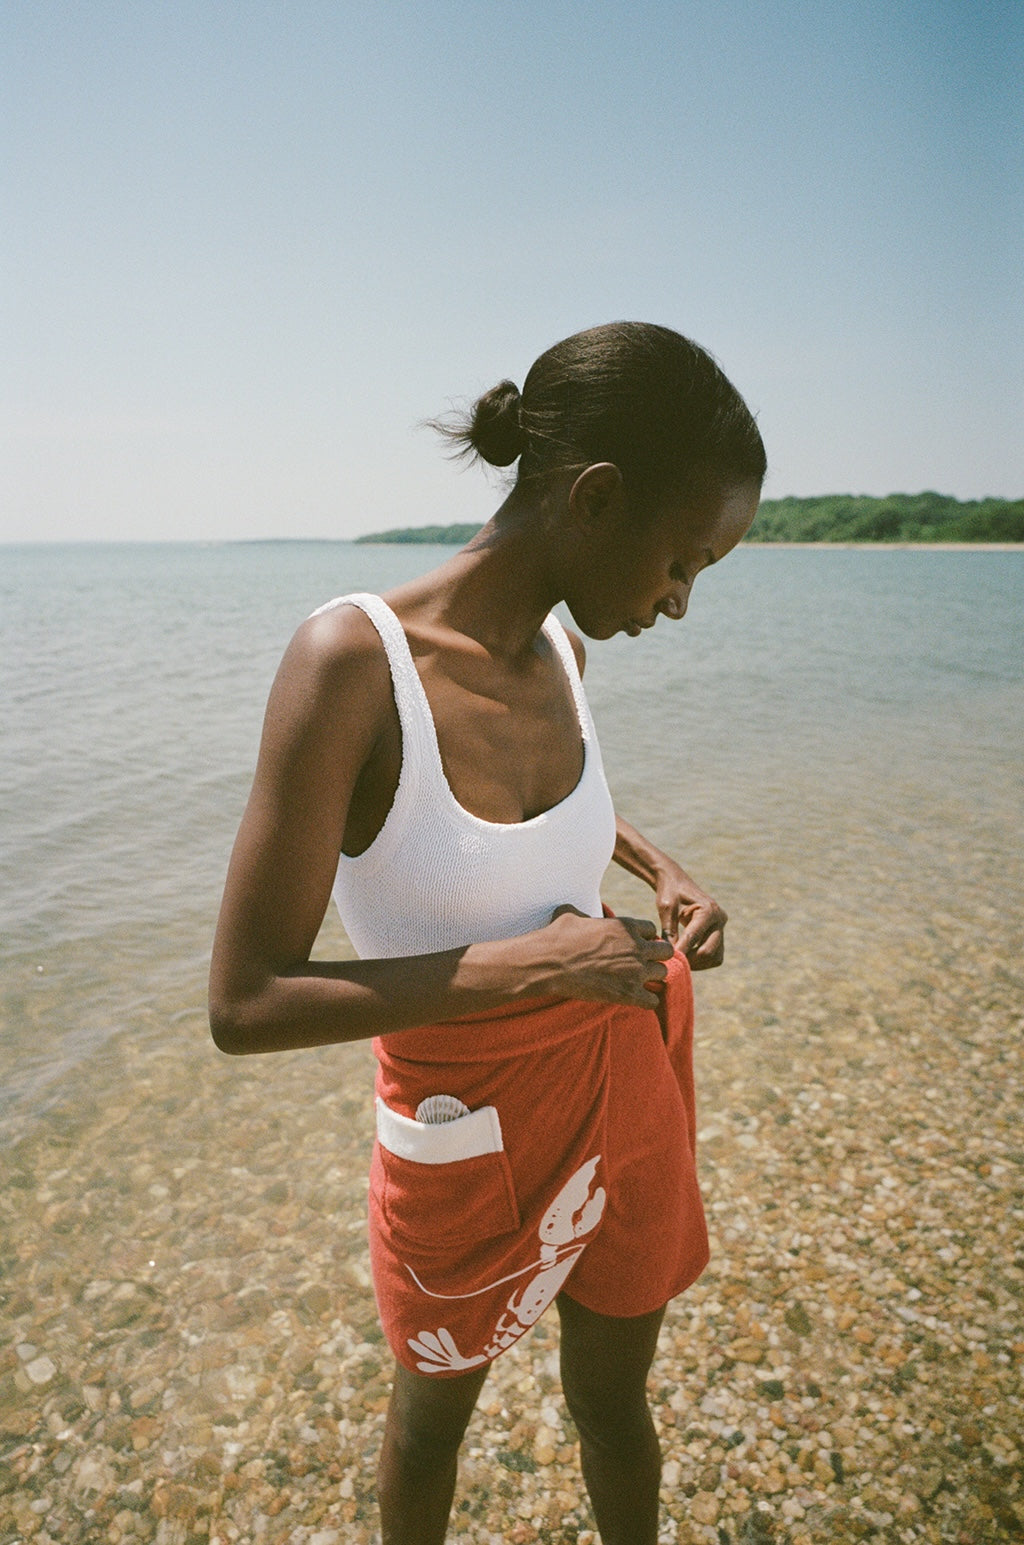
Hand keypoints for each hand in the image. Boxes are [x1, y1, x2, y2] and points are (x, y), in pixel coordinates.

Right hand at [540, 905, 673, 1007]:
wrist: (550, 963)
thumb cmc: (558, 936)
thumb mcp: (570, 915)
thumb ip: (581, 913)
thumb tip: (574, 912)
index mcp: (626, 926)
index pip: (652, 930)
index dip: (644, 938)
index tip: (632, 946)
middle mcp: (637, 947)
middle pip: (666, 952)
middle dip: (655, 957)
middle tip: (640, 964)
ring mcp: (636, 971)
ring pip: (663, 974)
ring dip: (651, 978)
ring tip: (635, 982)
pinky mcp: (629, 994)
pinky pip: (653, 1001)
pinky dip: (645, 1001)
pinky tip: (633, 999)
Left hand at [654, 860, 727, 969]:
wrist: (676, 881)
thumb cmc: (669, 892)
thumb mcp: (666, 910)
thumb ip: (669, 932)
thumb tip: (671, 957)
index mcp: (708, 909)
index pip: (693, 937)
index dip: (680, 951)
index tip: (667, 961)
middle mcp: (719, 918)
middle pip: (708, 951)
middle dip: (690, 960)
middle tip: (673, 963)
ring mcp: (721, 926)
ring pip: (714, 957)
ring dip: (697, 963)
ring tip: (679, 961)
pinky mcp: (719, 934)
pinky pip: (715, 955)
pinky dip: (702, 961)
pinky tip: (686, 957)